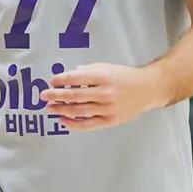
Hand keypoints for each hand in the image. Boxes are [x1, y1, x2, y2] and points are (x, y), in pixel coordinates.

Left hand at [41, 63, 164, 130]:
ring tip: (50, 108)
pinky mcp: (110, 120)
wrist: (147, 89)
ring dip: (62, 110)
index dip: (62, 80)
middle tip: (44, 95)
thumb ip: (88, 71)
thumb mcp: (107, 67)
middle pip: (75, 95)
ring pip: (79, 111)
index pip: (77, 78)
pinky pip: (88, 124)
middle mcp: (105, 92)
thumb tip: (70, 75)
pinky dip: (74, 123)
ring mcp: (108, 108)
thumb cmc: (125, 76)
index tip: (51, 81)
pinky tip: (63, 120)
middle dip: (57, 95)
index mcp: (103, 76)